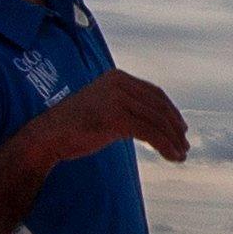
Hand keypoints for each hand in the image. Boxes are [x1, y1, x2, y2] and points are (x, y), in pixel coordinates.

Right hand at [24, 69, 189, 165]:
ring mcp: (117, 99)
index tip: (180, 127)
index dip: (171, 111)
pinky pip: (150, 132)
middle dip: (175, 127)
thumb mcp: (102, 106)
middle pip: (159, 105)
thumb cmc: (73, 126)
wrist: (47, 136)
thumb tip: (149, 119)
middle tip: (185, 144)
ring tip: (181, 154)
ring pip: (157, 120)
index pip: (153, 92)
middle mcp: (118, 84)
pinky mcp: (115, 118)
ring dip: (173, 139)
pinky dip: (165, 145)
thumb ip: (124, 106)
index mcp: (116, 77)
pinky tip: (172, 156)